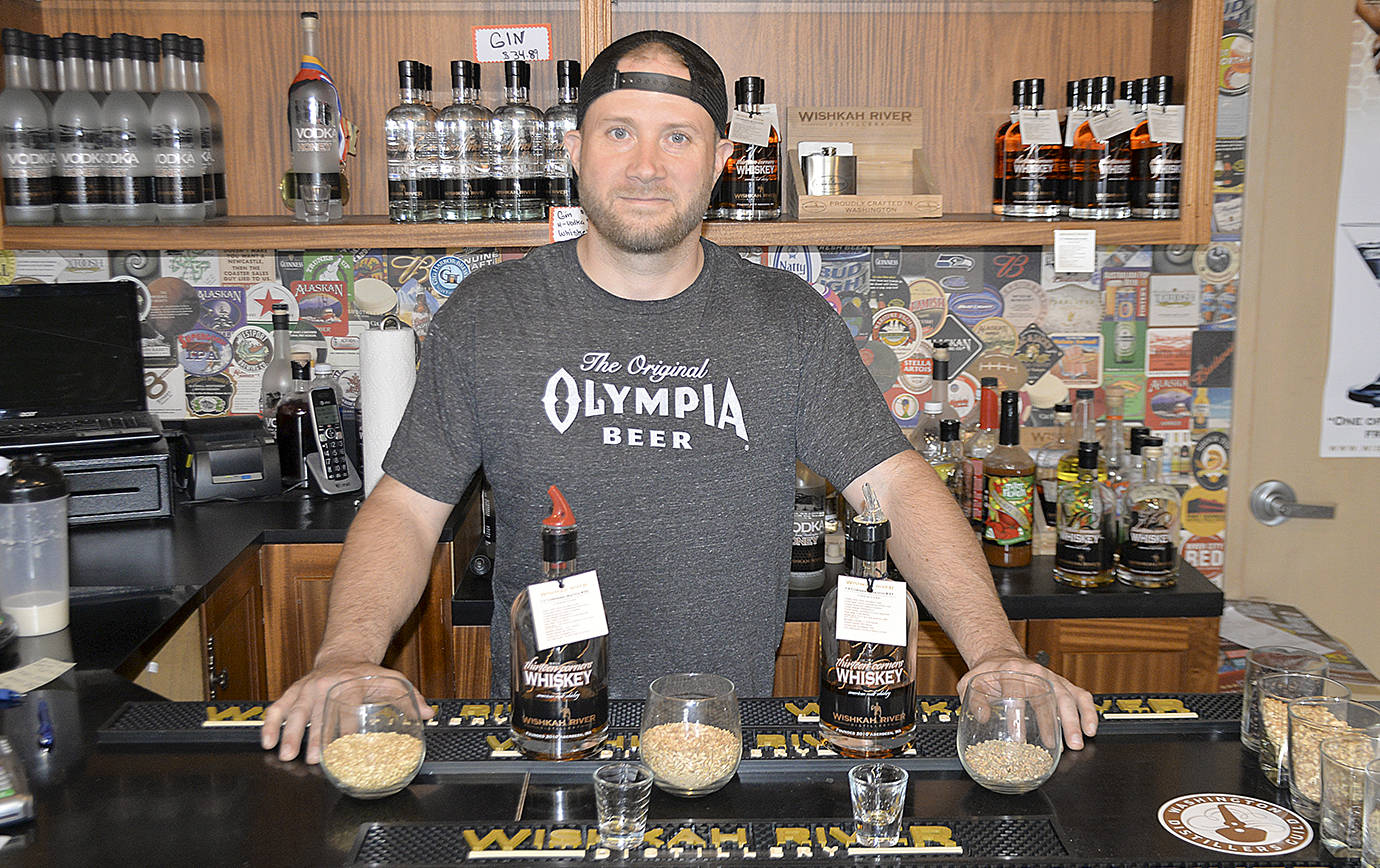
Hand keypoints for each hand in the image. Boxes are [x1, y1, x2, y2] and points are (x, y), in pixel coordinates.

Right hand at [260, 661, 434, 763]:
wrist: (344, 654)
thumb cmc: (367, 673)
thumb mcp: (392, 680)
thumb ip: (410, 697)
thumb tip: (429, 713)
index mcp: (351, 683)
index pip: (349, 709)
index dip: (348, 731)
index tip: (349, 751)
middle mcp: (327, 685)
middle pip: (319, 712)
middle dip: (314, 737)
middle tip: (312, 759)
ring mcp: (308, 688)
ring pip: (295, 710)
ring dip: (290, 733)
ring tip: (286, 753)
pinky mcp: (294, 691)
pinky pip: (278, 706)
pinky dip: (270, 723)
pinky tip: (267, 740)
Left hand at [956, 654, 1097, 749]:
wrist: (1000, 657)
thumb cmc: (988, 673)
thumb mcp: (972, 682)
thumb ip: (974, 700)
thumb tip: (983, 716)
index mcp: (1011, 672)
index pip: (1017, 695)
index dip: (1018, 719)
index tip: (1020, 740)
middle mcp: (1035, 673)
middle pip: (1051, 696)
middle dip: (1058, 723)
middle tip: (1061, 746)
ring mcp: (1051, 677)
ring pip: (1069, 696)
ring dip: (1076, 720)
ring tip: (1078, 742)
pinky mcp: (1061, 683)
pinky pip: (1080, 695)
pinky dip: (1088, 711)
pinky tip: (1091, 728)